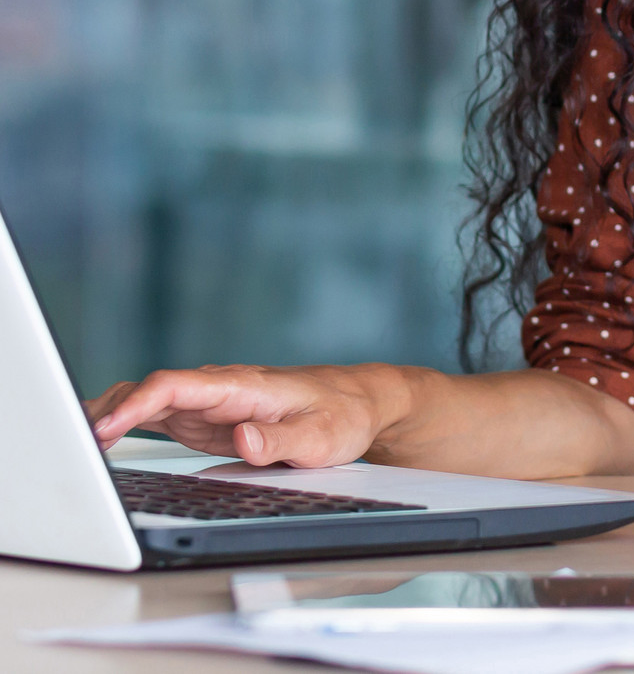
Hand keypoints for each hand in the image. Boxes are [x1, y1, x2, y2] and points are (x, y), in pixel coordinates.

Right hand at [86, 363, 408, 468]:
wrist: (359, 401)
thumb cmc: (342, 415)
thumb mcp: (322, 439)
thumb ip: (281, 442)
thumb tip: (242, 439)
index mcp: (245, 385)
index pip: (180, 385)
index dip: (139, 403)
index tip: (108, 426)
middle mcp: (222, 388)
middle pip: (155, 389)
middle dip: (113, 409)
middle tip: (80, 443)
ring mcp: (213, 401)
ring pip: (152, 399)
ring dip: (114, 414)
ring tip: (79, 441)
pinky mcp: (211, 417)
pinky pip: (161, 414)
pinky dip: (129, 421)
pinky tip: (105, 435)